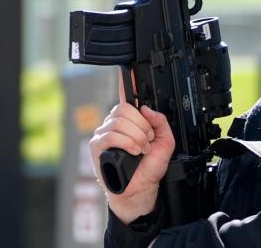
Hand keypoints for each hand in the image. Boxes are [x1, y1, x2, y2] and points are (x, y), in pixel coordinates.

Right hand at [89, 76, 175, 223]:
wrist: (141, 190)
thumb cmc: (148, 168)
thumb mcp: (164, 143)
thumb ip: (161, 123)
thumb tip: (146, 109)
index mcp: (130, 121)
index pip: (126, 96)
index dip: (126, 81)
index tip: (129, 70)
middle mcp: (115, 123)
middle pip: (125, 108)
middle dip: (142, 125)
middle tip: (147, 141)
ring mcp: (104, 133)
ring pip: (119, 121)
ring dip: (136, 136)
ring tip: (140, 150)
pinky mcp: (96, 146)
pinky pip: (111, 134)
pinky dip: (126, 142)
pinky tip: (133, 151)